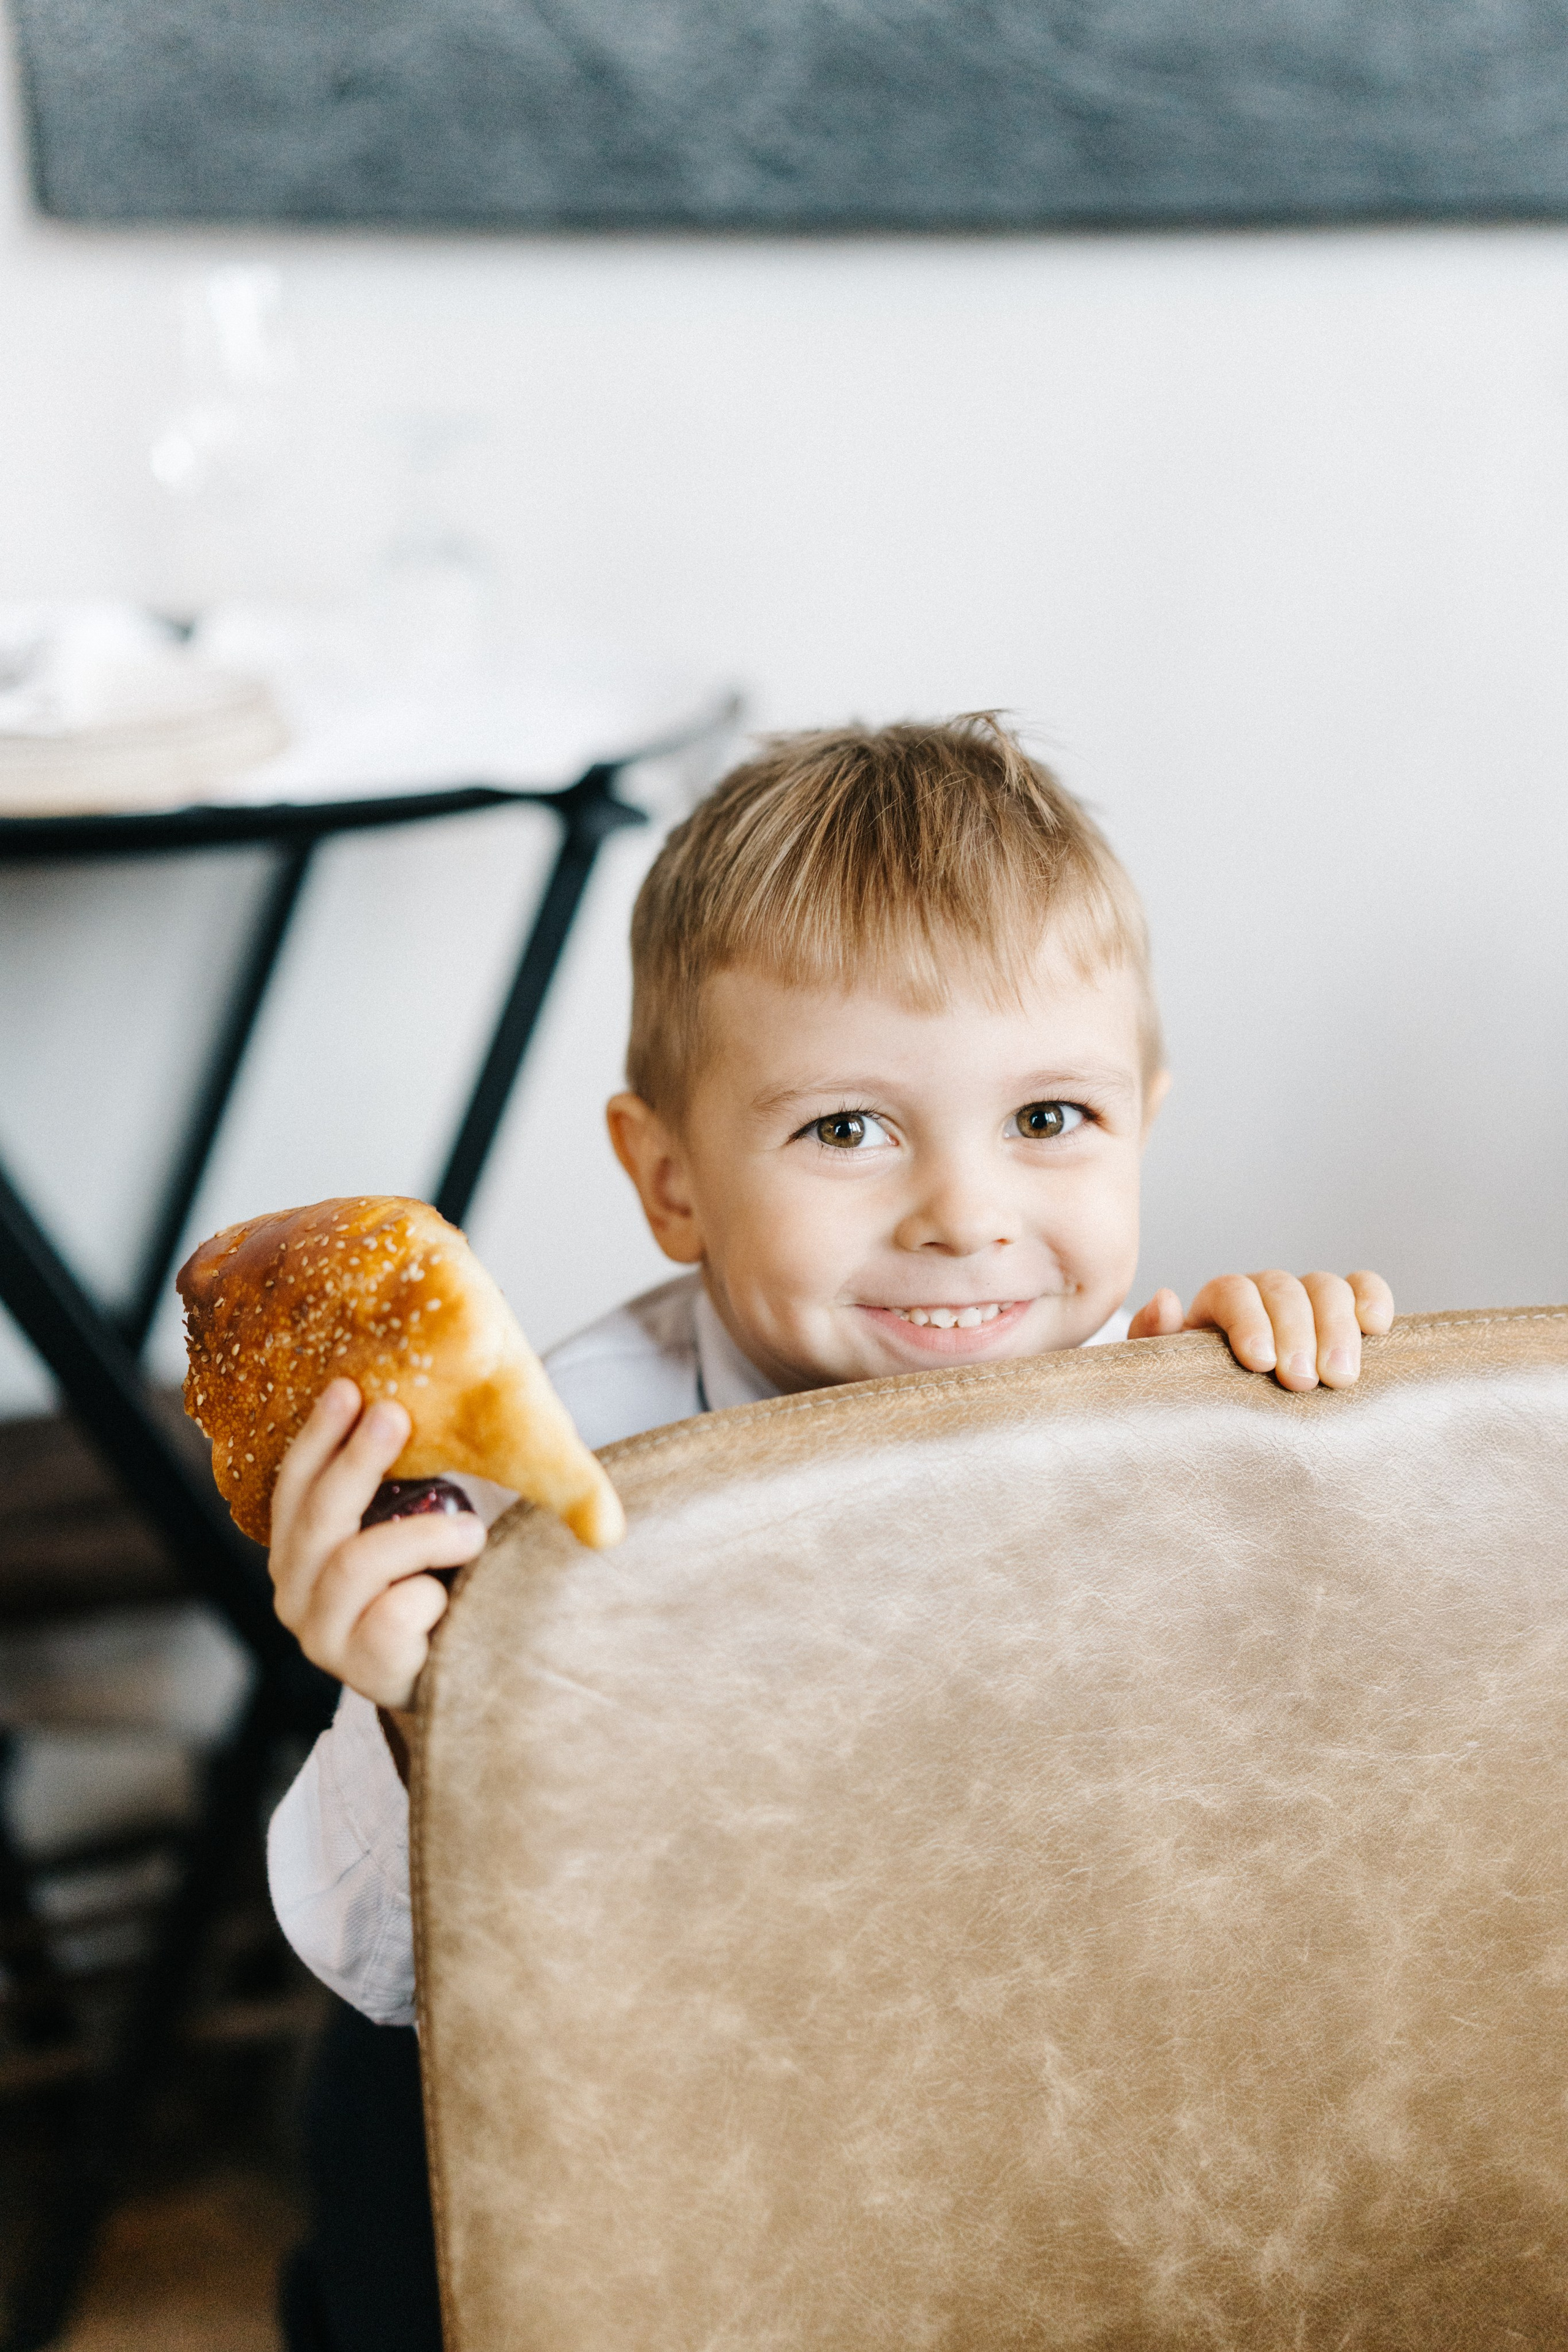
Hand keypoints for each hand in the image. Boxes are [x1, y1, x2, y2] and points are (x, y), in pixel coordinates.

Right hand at [268, 1379, 485, 1711]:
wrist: (452, 1671)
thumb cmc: (428, 1583)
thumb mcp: (409, 1526)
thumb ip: (405, 1480)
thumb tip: (421, 1403)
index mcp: (298, 1548)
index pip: (295, 1484)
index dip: (319, 1436)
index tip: (348, 1387)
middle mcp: (294, 1589)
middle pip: (318, 1516)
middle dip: (357, 1461)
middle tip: (394, 1416)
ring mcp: (321, 1633)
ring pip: (356, 1563)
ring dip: (420, 1537)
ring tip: (471, 1530)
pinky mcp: (359, 1669)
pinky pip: (392, 1617)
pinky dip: (429, 1597)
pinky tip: (446, 1599)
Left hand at [1126, 1270, 1393, 1389]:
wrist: (1227, 1419)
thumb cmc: (1198, 1399)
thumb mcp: (1167, 1375)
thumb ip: (1157, 1340)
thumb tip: (1166, 1300)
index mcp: (1217, 1305)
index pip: (1233, 1292)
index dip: (1249, 1322)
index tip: (1261, 1364)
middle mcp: (1263, 1295)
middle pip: (1283, 1289)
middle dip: (1297, 1333)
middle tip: (1304, 1382)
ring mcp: (1305, 1301)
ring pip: (1325, 1287)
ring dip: (1337, 1327)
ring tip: (1342, 1378)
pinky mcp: (1344, 1314)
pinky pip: (1361, 1289)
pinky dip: (1372, 1298)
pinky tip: (1376, 1327)